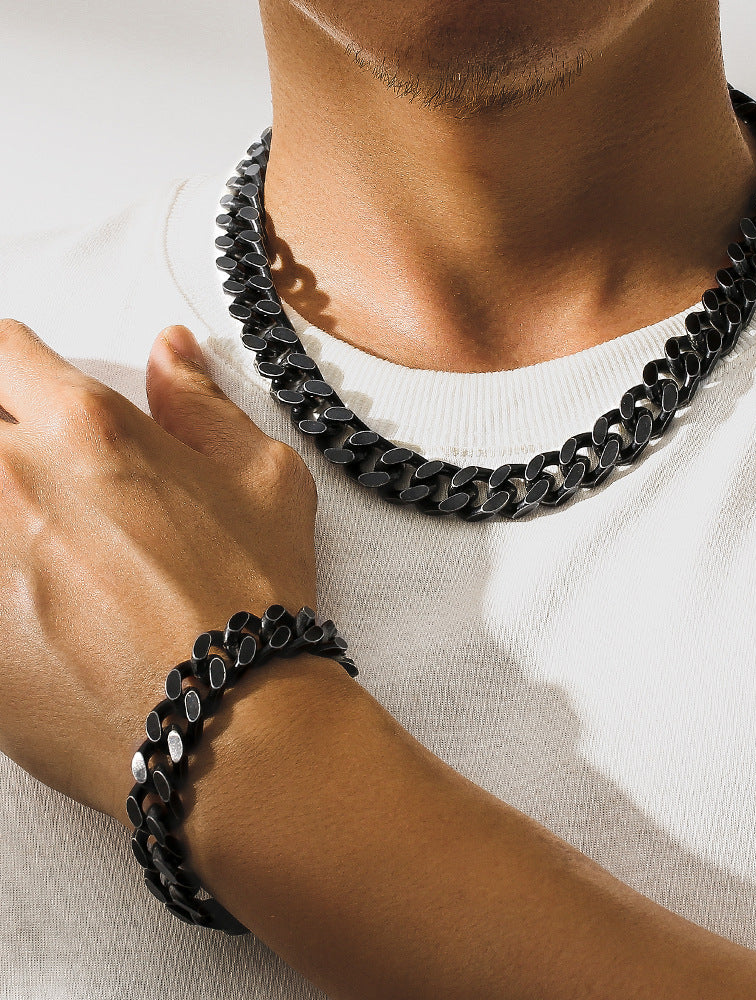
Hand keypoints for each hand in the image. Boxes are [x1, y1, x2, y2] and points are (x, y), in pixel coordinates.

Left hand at [0, 319, 319, 825]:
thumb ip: (203, 404)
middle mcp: (11, 476)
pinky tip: (16, 591)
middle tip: (26, 480)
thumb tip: (169, 350)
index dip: (12, 367)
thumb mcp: (264, 480)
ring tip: (21, 540)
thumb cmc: (253, 599)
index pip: (1, 350)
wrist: (226, 720)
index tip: (22, 394)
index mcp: (87, 426)